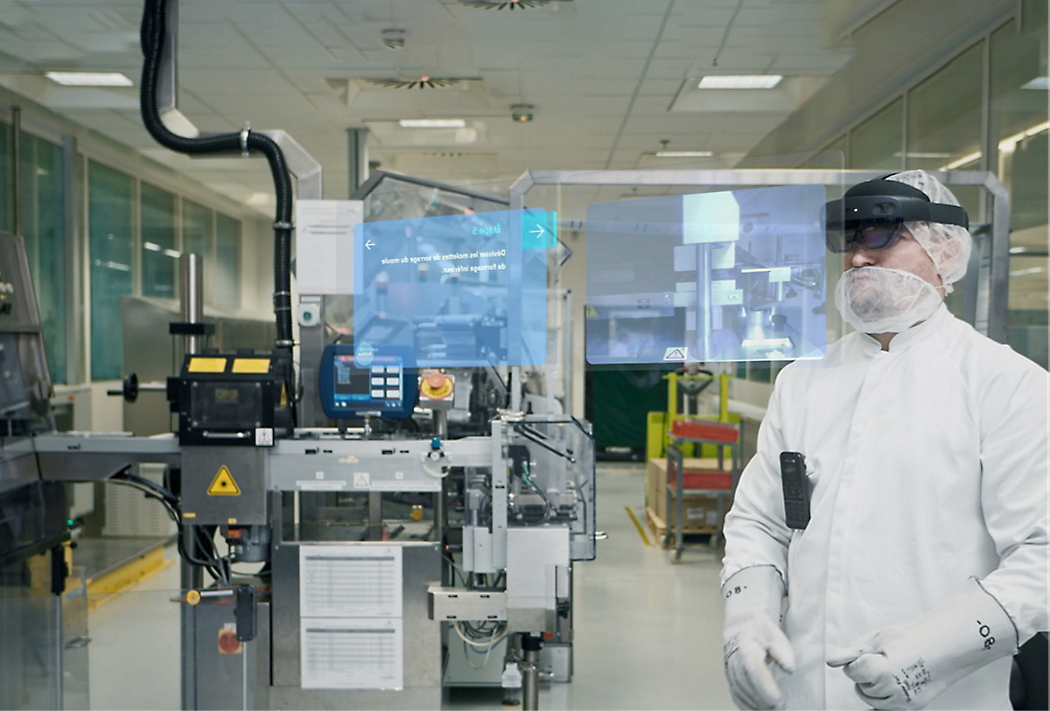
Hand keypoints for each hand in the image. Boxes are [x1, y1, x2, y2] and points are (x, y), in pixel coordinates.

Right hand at [722, 566, 793, 710]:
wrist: (741, 626)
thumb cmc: (761, 631)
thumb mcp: (776, 634)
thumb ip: (783, 651)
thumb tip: (789, 669)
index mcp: (746, 646)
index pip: (754, 669)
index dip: (764, 687)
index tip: (778, 700)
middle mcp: (734, 659)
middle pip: (746, 684)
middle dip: (763, 700)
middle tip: (780, 708)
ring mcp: (729, 669)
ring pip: (740, 691)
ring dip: (755, 704)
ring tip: (772, 710)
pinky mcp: (730, 677)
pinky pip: (736, 694)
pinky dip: (746, 705)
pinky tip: (758, 709)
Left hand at [827, 579, 1016, 710]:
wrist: (945, 644)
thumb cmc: (913, 637)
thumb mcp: (878, 638)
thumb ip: (852, 652)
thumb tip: (831, 661)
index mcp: (881, 671)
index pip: (851, 672)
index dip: (857, 661)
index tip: (870, 653)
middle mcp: (893, 690)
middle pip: (861, 687)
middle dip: (865, 674)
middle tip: (884, 658)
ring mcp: (904, 701)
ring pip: (872, 699)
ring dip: (874, 686)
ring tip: (891, 668)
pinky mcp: (913, 707)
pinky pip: (887, 705)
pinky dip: (886, 695)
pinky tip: (895, 680)